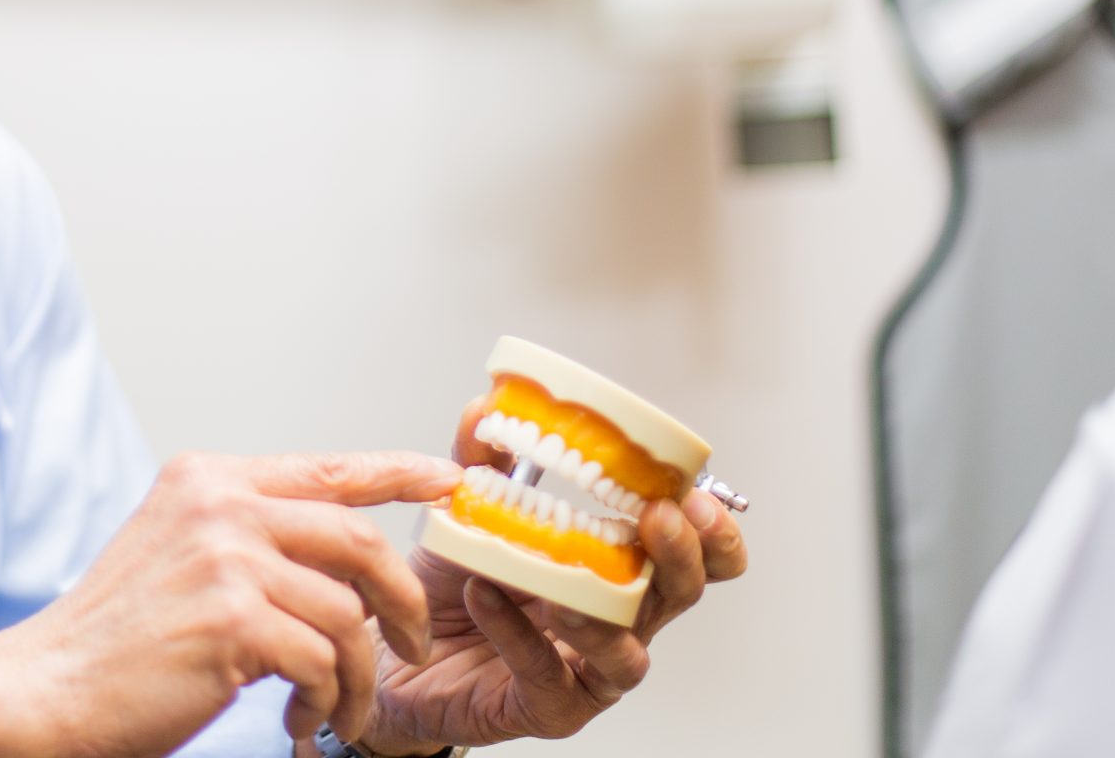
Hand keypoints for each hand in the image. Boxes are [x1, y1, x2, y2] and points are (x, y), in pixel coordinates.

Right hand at [0, 450, 460, 757]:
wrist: (46, 689)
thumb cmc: (117, 639)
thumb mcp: (183, 553)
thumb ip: (251, 535)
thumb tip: (342, 554)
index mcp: (210, 479)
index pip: (328, 469)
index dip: (399, 474)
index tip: (449, 482)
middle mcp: (220, 504)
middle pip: (358, 539)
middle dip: (401, 600)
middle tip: (411, 644)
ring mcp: (227, 558)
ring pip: (349, 614)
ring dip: (362, 676)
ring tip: (341, 709)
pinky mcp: (233, 620)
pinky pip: (325, 662)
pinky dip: (330, 701)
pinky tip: (304, 718)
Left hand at [352, 399, 748, 754]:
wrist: (402, 653)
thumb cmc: (453, 587)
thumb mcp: (469, 513)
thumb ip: (483, 462)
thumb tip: (486, 407)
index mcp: (618, 568)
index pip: (696, 552)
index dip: (712, 529)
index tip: (693, 494)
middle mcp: (618, 620)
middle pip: (680, 596)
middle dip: (679, 556)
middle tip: (657, 520)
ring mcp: (588, 670)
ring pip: (629, 654)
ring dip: (603, 616)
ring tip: (563, 588)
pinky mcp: (549, 707)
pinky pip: (547, 676)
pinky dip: (518, 634)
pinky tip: (487, 598)